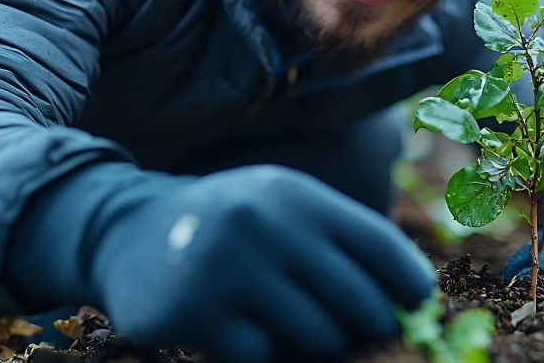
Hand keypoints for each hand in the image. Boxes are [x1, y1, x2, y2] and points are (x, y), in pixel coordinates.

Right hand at [9, 164, 434, 360]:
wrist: (127, 229)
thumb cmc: (233, 228)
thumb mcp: (284, 210)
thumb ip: (339, 244)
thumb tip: (411, 301)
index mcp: (299, 197)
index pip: (380, 244)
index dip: (409, 283)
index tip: (416, 306)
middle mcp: (268, 224)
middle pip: (359, 304)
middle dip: (367, 327)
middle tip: (352, 330)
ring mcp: (229, 268)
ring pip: (317, 339)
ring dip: (313, 343)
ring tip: (289, 324)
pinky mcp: (193, 312)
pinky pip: (260, 357)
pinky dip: (259, 352)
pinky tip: (238, 329)